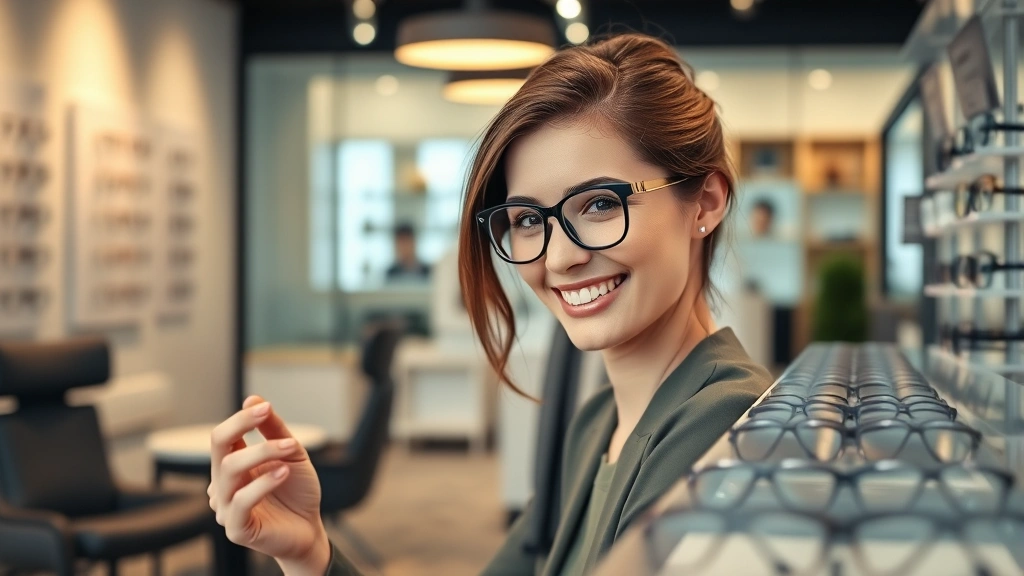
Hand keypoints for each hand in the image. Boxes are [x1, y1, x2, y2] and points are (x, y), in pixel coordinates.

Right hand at [209, 395, 330, 574]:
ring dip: (262, 453)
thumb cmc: (297, 490)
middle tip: (266, 415)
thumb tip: (252, 398)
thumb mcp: (291, 454)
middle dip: (242, 426)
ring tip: (290, 448)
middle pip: (219, 448)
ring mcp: (225, 507)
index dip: (240, 418)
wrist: (310, 527)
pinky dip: (262, 483)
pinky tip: (283, 473)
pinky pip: (240, 502)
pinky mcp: (236, 529)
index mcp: (232, 465)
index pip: (223, 437)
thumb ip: (274, 429)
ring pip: (230, 472)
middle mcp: (223, 484)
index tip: (263, 406)